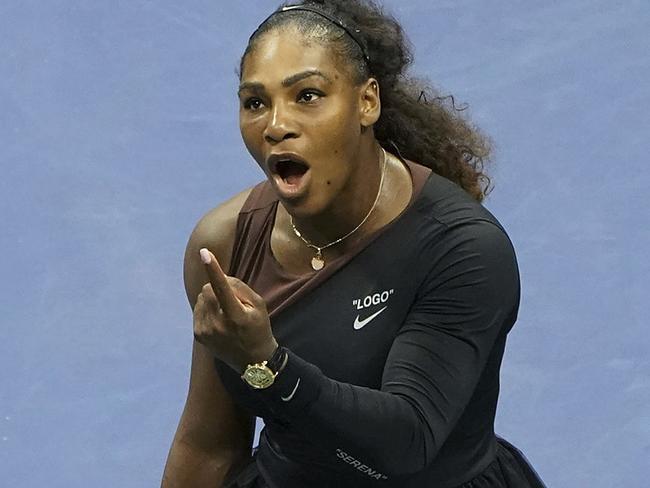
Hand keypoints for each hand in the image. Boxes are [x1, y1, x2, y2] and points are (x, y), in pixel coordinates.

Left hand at [193, 247, 277, 372]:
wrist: (253, 361)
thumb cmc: (259, 328)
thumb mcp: (259, 306)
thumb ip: (239, 288)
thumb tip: (220, 276)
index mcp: (236, 315)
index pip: (222, 287)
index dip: (213, 269)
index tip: (204, 252)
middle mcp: (217, 324)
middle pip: (207, 289)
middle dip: (217, 287)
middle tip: (232, 301)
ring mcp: (205, 330)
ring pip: (201, 298)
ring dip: (211, 298)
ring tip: (226, 313)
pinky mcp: (198, 334)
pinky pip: (198, 309)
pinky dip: (207, 309)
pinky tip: (218, 320)